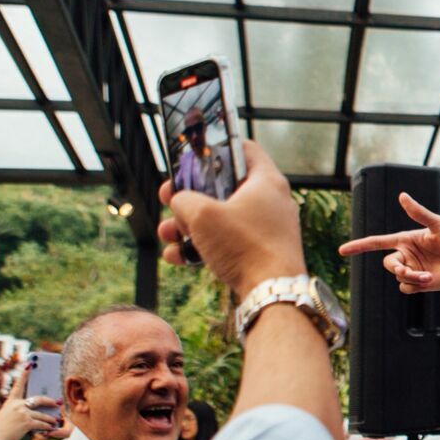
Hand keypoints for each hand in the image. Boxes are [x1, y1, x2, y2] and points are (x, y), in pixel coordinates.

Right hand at [0, 370, 63, 439]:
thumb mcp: (6, 416)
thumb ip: (18, 411)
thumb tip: (34, 413)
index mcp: (11, 402)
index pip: (18, 386)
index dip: (24, 375)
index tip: (29, 365)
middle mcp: (17, 405)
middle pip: (39, 399)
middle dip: (50, 401)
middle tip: (57, 402)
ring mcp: (23, 413)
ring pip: (42, 414)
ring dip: (50, 418)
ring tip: (55, 421)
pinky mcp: (27, 422)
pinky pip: (41, 423)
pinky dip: (47, 426)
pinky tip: (51, 428)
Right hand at [158, 140, 305, 292]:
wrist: (272, 292)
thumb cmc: (244, 246)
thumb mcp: (201, 214)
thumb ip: (183, 200)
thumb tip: (180, 203)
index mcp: (266, 181)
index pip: (244, 149)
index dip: (216, 147)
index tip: (194, 156)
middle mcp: (271, 202)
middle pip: (225, 188)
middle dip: (191, 196)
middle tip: (168, 200)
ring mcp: (267, 228)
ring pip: (222, 219)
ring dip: (190, 226)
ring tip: (167, 235)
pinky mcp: (261, 252)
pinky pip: (227, 243)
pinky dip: (203, 247)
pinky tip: (176, 257)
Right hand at [337, 192, 439, 293]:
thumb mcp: (439, 224)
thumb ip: (419, 213)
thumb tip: (402, 196)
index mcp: (406, 239)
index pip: (378, 242)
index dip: (360, 246)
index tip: (342, 250)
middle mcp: (407, 255)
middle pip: (388, 264)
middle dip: (398, 269)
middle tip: (412, 271)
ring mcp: (413, 269)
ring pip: (399, 277)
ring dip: (412, 278)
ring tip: (430, 275)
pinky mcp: (420, 283)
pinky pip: (407, 288)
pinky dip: (416, 285)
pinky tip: (430, 280)